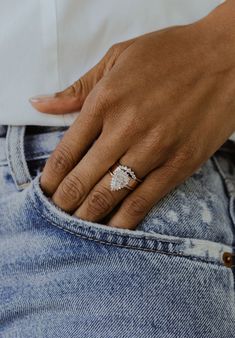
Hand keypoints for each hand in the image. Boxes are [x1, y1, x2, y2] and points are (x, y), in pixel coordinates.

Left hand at [30, 3, 234, 229]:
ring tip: (75, 225)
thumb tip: (39, 104)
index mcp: (106, 101)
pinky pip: (144, 200)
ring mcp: (154, 150)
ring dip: (88, 215)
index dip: (51, 177)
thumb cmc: (170, 54)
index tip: (45, 190)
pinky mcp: (179, 164)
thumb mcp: (118, 58)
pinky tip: (111, 229)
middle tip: (57, 213)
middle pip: (82, 178)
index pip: (66, 151)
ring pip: (110, 194)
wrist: (225, 57)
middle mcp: (125, 128)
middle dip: (64, 202)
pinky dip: (124, 219)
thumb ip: (77, 88)